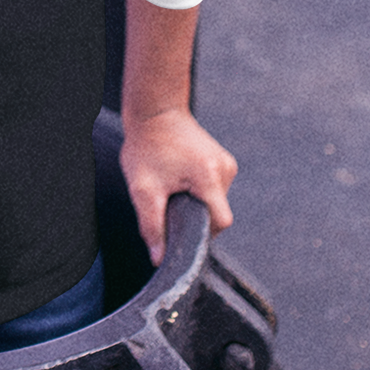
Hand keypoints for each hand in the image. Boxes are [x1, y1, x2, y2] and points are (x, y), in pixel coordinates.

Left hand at [118, 107, 236, 264]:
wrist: (154, 111)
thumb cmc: (146, 145)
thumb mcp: (142, 189)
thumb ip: (151, 226)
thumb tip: (158, 258)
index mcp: (209, 176)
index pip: (220, 222)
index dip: (201, 232)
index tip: (180, 227)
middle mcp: (225, 169)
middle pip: (218, 213)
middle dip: (194, 216)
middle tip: (169, 203)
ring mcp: (226, 163)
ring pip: (216, 201)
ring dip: (196, 202)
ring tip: (173, 185)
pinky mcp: (222, 160)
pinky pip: (214, 188)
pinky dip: (199, 191)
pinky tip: (180, 180)